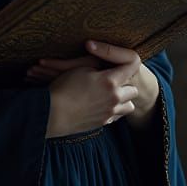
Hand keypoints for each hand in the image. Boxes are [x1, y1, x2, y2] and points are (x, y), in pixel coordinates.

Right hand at [28, 41, 159, 136]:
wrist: (53, 113)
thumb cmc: (64, 87)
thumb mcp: (81, 68)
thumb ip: (99, 66)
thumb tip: (107, 68)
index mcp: (110, 81)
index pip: (131, 67)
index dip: (127, 63)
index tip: (121, 62)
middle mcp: (114, 98)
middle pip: (133, 90)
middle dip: (126, 85)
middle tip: (114, 80)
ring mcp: (110, 112)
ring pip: (129, 106)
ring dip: (122, 100)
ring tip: (110, 95)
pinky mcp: (103, 123)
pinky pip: (117, 116)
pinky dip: (113, 111)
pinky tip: (101, 105)